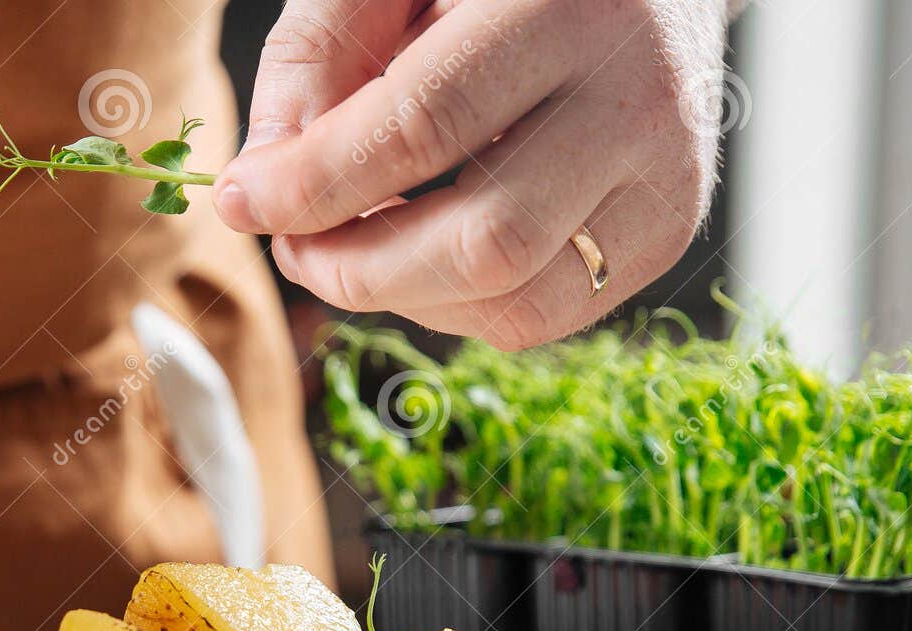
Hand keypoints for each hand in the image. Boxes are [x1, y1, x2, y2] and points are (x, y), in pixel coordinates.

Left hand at [217, 0, 729, 347]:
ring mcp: (667, 179)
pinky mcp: (667, 234)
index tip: (243, 200)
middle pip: (481, 243)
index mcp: (569, 6)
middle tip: (294, 244)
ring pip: (514, 304)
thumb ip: (317, 55)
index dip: (317, 181)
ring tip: (356, 244)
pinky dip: (454, 306)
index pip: (424, 125)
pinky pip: (539, 318)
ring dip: (403, 298)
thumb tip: (265, 186)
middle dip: (357, 268)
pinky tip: (424, 251)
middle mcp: (639, 99)